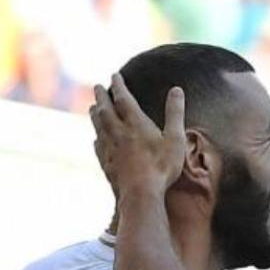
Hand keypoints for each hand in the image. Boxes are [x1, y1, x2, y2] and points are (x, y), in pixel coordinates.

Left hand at [90, 73, 186, 195]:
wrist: (140, 193)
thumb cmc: (161, 167)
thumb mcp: (175, 138)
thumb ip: (175, 113)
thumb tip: (176, 90)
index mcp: (135, 124)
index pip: (123, 98)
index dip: (118, 85)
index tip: (114, 75)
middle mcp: (119, 133)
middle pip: (105, 110)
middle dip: (101, 96)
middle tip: (96, 87)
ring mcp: (110, 149)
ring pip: (99, 126)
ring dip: (95, 114)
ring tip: (92, 108)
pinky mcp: (106, 164)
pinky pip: (98, 146)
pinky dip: (97, 138)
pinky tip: (97, 139)